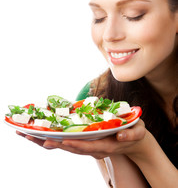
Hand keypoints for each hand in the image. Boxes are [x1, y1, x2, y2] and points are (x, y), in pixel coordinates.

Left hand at [17, 119, 145, 158]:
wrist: (134, 143)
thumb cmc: (136, 134)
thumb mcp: (137, 132)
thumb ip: (131, 134)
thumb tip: (121, 135)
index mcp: (106, 145)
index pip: (89, 146)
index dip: (75, 144)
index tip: (62, 141)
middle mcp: (95, 148)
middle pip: (73, 148)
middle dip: (55, 144)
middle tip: (36, 138)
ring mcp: (90, 147)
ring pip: (69, 147)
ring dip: (51, 143)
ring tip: (33, 137)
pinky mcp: (88, 143)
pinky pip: (70, 143)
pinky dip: (57, 140)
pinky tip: (45, 136)